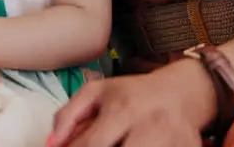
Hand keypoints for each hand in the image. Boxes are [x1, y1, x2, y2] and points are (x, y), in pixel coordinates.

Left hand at [50, 60, 215, 146]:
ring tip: (118, 144)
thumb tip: (51, 144)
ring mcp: (171, 141)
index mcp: (123, 109)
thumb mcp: (97, 93)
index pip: (91, 145)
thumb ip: (69, 116)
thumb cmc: (134, 94)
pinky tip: (137, 145)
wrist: (182, 92)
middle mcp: (148, 125)